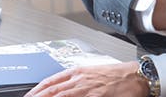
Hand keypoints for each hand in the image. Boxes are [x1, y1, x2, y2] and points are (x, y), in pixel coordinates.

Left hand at [25, 61, 147, 96]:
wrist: (137, 76)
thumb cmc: (117, 75)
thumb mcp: (92, 74)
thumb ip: (76, 81)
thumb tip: (60, 89)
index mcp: (77, 72)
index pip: (50, 81)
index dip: (36, 90)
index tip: (28, 96)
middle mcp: (80, 79)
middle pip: (52, 90)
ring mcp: (88, 89)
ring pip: (62, 96)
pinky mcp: (97, 96)